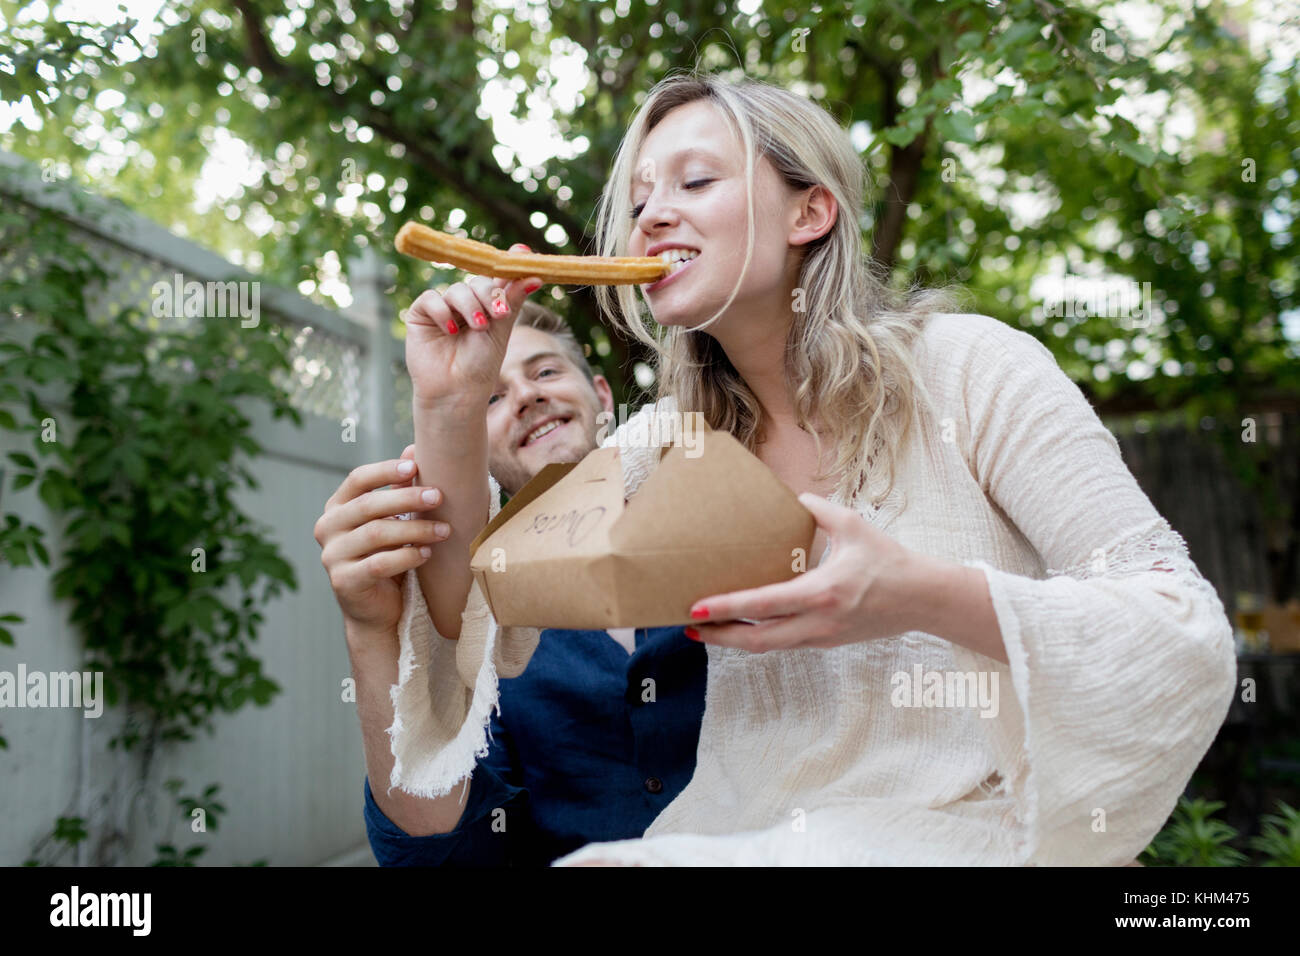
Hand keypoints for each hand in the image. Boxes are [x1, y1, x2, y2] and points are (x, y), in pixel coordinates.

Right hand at [314, 444, 450, 633]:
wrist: (376, 610)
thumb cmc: (387, 556)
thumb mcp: (394, 520)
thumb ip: (399, 487)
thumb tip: (414, 448)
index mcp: (338, 507)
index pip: (357, 479)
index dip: (385, 471)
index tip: (414, 467)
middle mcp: (328, 528)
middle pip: (368, 505)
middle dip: (407, 498)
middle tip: (438, 496)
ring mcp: (332, 556)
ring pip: (376, 534)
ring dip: (415, 529)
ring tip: (444, 530)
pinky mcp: (344, 582)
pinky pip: (378, 564)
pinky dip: (406, 557)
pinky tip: (427, 553)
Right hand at [402, 244, 541, 409]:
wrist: (457, 391)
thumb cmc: (481, 365)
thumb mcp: (501, 330)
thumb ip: (513, 300)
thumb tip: (535, 276)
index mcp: (488, 304)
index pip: (498, 278)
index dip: (508, 264)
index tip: (524, 252)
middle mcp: (467, 302)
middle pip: (478, 281)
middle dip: (490, 294)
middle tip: (500, 313)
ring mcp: (444, 307)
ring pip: (457, 289)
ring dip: (470, 306)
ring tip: (478, 328)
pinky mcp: (421, 314)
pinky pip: (431, 299)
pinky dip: (442, 311)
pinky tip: (451, 331)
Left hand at [684, 493, 920, 651]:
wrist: (923, 598)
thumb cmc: (889, 560)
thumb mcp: (853, 524)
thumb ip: (816, 509)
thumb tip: (790, 497)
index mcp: (822, 593)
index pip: (764, 605)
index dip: (727, 608)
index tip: (697, 607)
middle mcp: (819, 622)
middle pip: (757, 641)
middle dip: (719, 636)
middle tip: (689, 625)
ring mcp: (822, 637)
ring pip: (769, 647)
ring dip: (735, 640)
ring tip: (707, 628)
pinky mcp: (826, 642)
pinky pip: (784, 643)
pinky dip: (758, 638)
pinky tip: (742, 626)